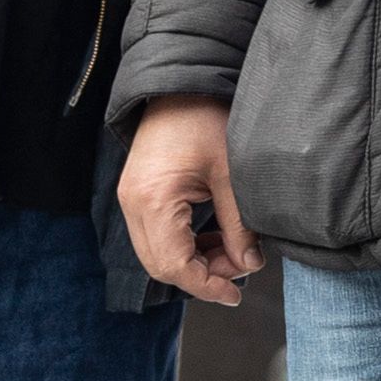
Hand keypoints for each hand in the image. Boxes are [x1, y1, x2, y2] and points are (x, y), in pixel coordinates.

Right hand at [118, 98, 260, 306]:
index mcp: (153, 201)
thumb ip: (239, 224)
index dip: (206, 285)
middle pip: (161, 265)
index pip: (173, 265)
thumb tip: (249, 265)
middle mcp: (133, 205)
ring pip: (157, 253)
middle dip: (203, 275)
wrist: (179, 85)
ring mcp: (131, 200)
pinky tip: (216, 238)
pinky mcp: (138, 194)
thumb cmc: (206, 120)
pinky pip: (157, 235)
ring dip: (195, 261)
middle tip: (242, 268)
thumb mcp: (232, 173)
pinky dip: (186, 244)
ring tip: (234, 252)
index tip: (235, 295)